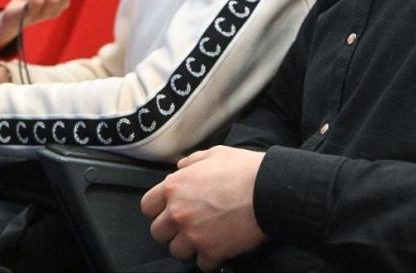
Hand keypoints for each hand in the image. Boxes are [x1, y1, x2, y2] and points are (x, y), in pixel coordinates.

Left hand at [141, 146, 266, 270]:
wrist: (268, 191)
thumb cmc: (243, 169)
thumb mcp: (214, 154)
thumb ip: (192, 162)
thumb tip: (181, 166)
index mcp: (174, 187)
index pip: (147, 206)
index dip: (157, 208)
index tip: (167, 210)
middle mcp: (178, 213)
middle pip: (158, 233)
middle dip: (171, 230)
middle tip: (187, 225)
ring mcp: (193, 235)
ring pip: (176, 251)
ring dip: (188, 246)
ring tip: (204, 237)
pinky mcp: (211, 252)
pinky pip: (201, 264)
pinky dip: (209, 259)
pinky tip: (219, 248)